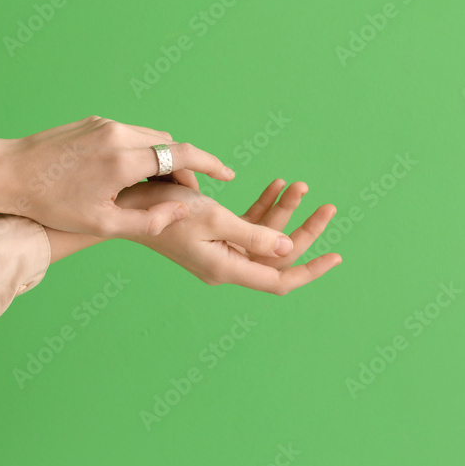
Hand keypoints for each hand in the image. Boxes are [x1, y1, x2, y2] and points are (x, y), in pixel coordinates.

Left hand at [0, 116, 234, 238]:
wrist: (7, 174)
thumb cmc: (50, 206)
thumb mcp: (102, 224)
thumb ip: (149, 221)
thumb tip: (185, 210)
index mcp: (124, 161)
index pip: (184, 155)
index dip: (212, 165)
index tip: (228, 176)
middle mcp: (119, 134)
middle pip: (170, 146)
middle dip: (183, 170)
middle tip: (180, 199)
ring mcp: (105, 124)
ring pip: (151, 138)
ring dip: (161, 161)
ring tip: (150, 192)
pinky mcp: (92, 122)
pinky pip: (129, 134)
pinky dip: (140, 152)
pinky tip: (126, 177)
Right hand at [117, 178, 341, 294]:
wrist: (128, 205)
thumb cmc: (167, 210)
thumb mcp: (215, 219)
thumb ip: (254, 235)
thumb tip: (287, 249)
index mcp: (227, 268)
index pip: (279, 280)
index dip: (310, 270)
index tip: (336, 257)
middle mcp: (226, 264)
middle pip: (277, 254)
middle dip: (303, 229)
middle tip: (329, 207)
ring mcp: (219, 249)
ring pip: (264, 235)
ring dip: (283, 211)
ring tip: (299, 185)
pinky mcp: (212, 233)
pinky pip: (246, 223)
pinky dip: (262, 205)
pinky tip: (277, 185)